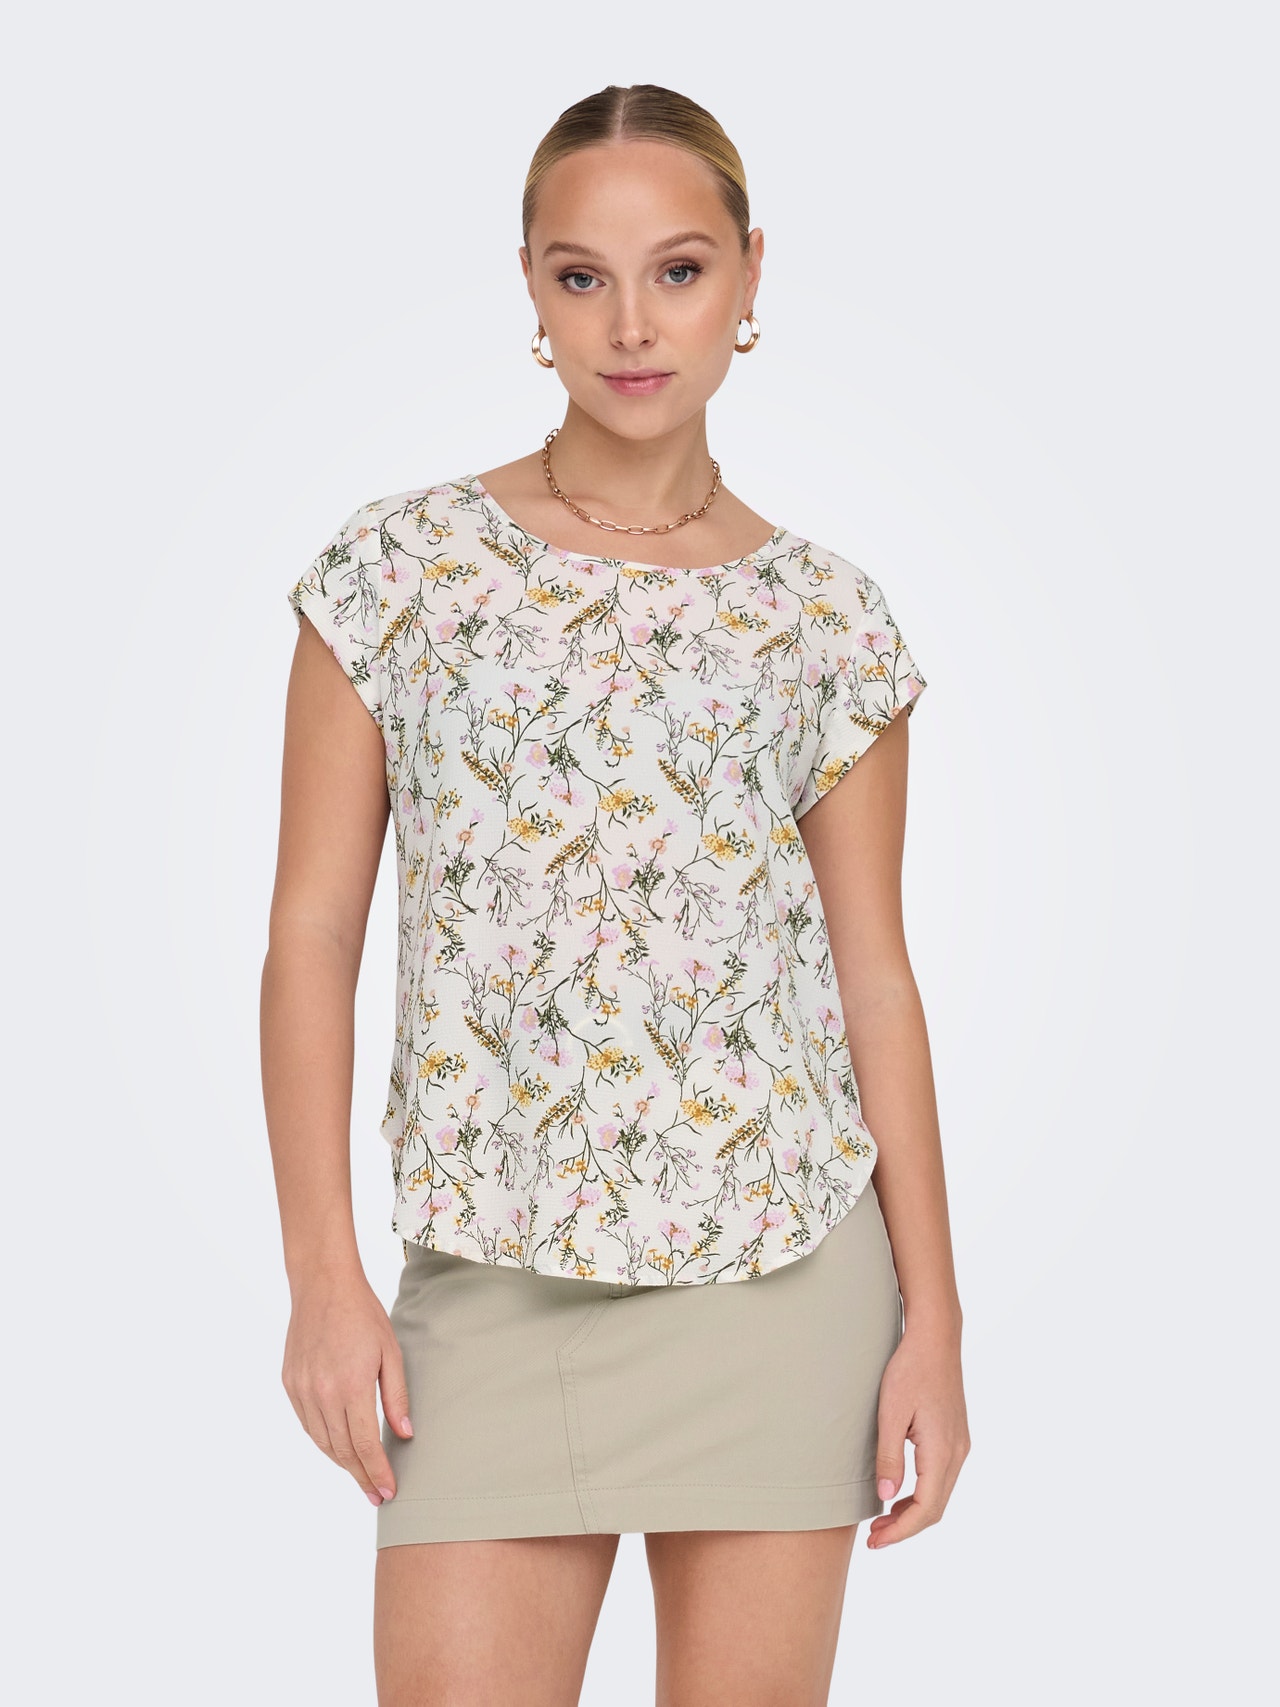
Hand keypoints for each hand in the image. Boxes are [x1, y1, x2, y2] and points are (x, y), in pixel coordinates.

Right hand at [281, 1271, 412, 1506]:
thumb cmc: (363, 1315)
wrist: (323, 1286)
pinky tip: (338, 1447)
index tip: (388, 1491)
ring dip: (342, 1463)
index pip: (364, 1444)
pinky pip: (308, 1424)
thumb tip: (404, 1435)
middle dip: (361, 1476)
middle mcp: (322, 1393)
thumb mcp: (391, 1352)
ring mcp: (302, 1390)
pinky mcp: (290, 1384)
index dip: (376, 1472)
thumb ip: (396, 1396)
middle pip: (342, 1450)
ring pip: (322, 1442)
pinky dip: (324, 1441)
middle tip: (377, 1494)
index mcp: (351, 1386)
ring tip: (361, 1476)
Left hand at [867, 1320, 969, 1547]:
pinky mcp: (955, 1437)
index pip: (926, 1508)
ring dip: (914, 1512)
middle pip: (936, 1508)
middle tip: (874, 1537)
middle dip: (905, 1527)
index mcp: (942, 1451)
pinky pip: (941, 1478)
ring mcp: (960, 1445)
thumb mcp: (891, 1412)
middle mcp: (957, 1453)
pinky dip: (922, 1494)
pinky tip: (900, 1493)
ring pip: (940, 1494)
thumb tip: (888, 1497)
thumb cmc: (909, 1370)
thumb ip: (890, 1456)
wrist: (935, 1338)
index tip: (876, 1540)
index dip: (900, 1531)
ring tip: (883, 1519)